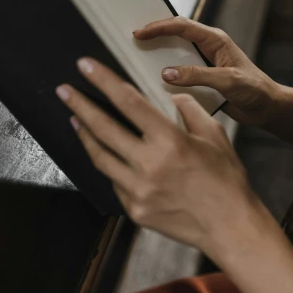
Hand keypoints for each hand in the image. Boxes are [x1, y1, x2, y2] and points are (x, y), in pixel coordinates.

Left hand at [56, 57, 257, 252]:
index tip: (85, 66)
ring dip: (85, 135)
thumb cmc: (226, 179)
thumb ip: (189, 110)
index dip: (104, 81)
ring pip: (100, 157)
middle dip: (80, 105)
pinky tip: (106, 154)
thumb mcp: (215, 135)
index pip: (128, 102)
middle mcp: (148, 164)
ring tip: (75, 119)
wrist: (229, 226)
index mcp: (169, 141)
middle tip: (63, 90)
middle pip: (103, 128)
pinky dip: (108, 164)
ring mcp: (138, 190)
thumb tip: (170, 97)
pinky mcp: (134, 209)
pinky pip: (114, 181)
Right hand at [133, 17, 279, 126]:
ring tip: (139, 57)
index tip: (141, 33)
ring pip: (176, 53)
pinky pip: (180, 72)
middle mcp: (208, 48)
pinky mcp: (202, 78)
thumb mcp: (226, 81)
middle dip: (155, 34)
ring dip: (159, 54)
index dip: (159, 27)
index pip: (182, 26)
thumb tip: (167, 73)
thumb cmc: (255, 90)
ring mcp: (204, 62)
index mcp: (216, 40)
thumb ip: (198, 76)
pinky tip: (155, 80)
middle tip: (134, 39)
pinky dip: (167, 74)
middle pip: (176, 35)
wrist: (267, 108)